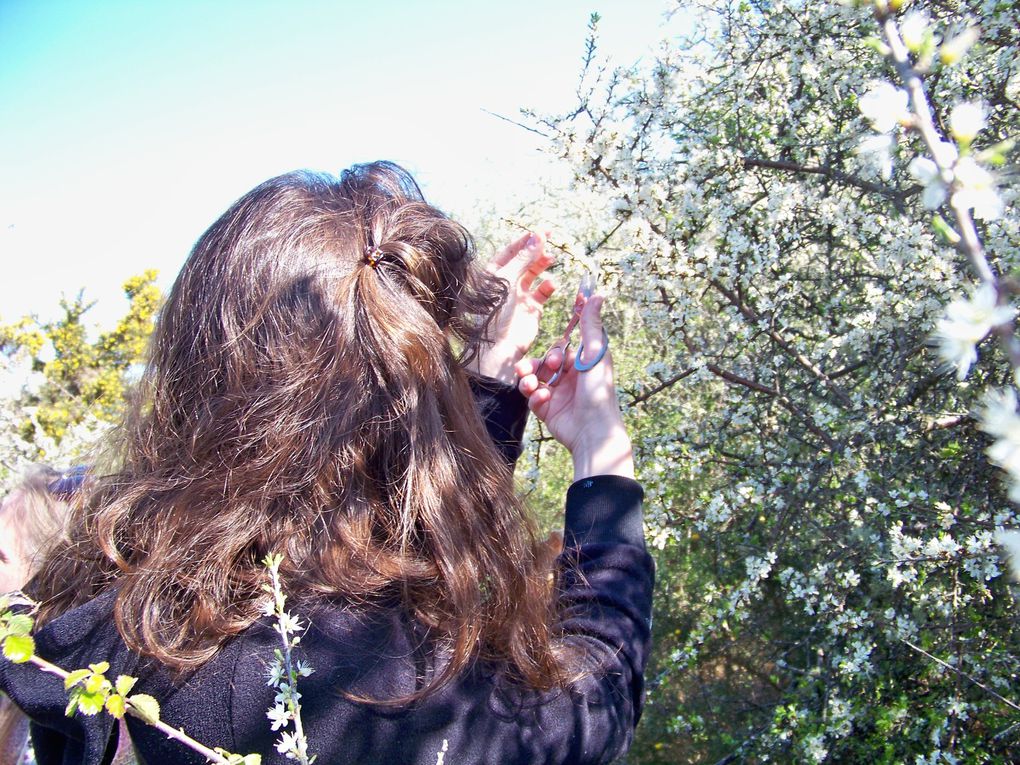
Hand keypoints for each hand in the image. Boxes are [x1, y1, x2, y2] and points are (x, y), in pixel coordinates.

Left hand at [468, 232, 556, 383]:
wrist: (497, 348)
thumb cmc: (494, 312)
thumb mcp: (506, 280)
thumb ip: (523, 258)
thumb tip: (538, 237)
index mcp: (494, 274)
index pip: (511, 251)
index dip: (526, 241)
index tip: (542, 232)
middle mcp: (506, 284)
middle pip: (524, 260)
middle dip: (537, 250)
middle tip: (551, 241)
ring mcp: (519, 296)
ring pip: (534, 274)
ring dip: (542, 265)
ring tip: (551, 259)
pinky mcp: (532, 310)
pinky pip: (543, 293)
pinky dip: (548, 286)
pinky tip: (551, 284)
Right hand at [515, 296, 634, 479]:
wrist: (592, 432)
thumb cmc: (599, 393)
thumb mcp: (595, 354)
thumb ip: (591, 325)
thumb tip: (597, 295)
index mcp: (583, 363)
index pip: (566, 343)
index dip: (559, 338)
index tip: (556, 326)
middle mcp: (570, 377)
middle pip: (545, 360)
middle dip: (541, 361)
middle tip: (551, 366)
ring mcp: (557, 394)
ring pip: (533, 377)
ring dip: (529, 377)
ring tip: (531, 382)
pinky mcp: (546, 410)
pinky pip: (532, 396)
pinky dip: (535, 396)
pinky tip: (543, 400)